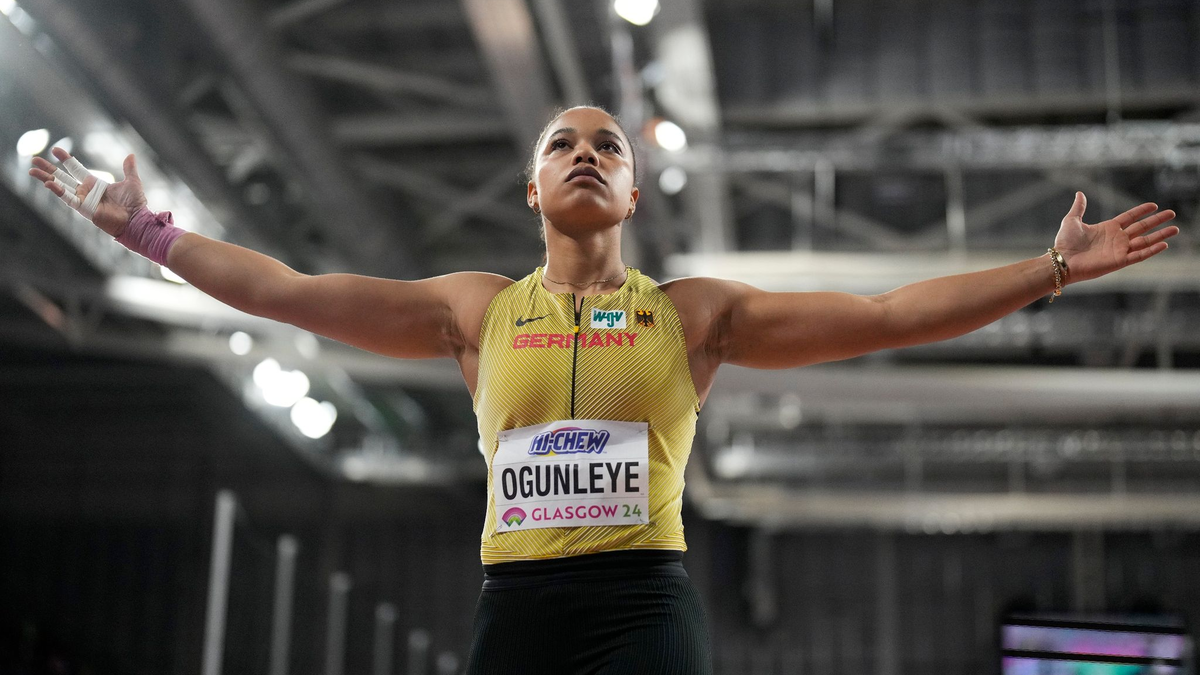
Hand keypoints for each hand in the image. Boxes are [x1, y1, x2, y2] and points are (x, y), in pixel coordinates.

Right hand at [29, 147, 147, 237]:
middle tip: (34, 160)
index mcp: (95, 184)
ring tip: (31, 171)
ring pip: (60, 187)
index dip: (65, 160)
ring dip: (46, 179)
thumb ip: (128, 168)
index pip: (75, 169)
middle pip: (62, 177)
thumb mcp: (132, 182)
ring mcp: (83, 200)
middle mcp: (86, 191)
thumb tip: (130, 155)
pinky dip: (58, 191)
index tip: (55, 150)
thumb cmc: (135, 204)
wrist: (137, 219)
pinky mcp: (84, 209)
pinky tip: (48, 183)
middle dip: (48, 169)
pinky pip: (68, 199)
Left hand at [1054, 192, 1178, 283]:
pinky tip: (1164, 244)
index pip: (1130, 217)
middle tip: (1172, 213)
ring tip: (1175, 229)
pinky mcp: (1119, 261)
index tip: (1154, 205)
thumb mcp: (1072, 220)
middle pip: (1142, 228)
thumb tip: (1080, 193)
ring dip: (1160, 235)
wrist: (1062, 260)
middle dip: (1157, 221)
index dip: (1141, 211)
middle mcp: (1116, 238)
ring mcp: (1119, 250)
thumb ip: (1079, 207)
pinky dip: (1152, 250)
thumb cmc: (1065, 242)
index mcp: (1108, 228)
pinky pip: (1139, 255)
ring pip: (1145, 241)